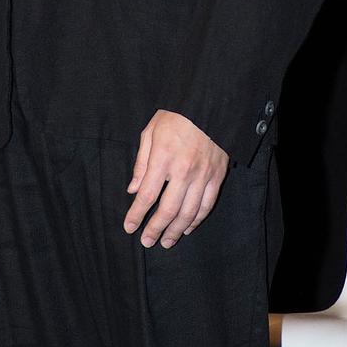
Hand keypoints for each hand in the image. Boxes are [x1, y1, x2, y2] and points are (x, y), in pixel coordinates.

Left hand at [123, 110, 228, 248]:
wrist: (210, 104)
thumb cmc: (176, 116)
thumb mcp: (151, 131)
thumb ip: (141, 163)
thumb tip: (133, 190)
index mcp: (163, 158)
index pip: (147, 195)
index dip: (136, 214)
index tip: (129, 227)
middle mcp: (183, 170)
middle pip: (167, 210)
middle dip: (155, 229)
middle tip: (147, 242)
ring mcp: (203, 175)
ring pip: (188, 212)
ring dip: (176, 231)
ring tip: (166, 242)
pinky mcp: (217, 175)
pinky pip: (207, 204)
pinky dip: (197, 220)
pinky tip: (188, 227)